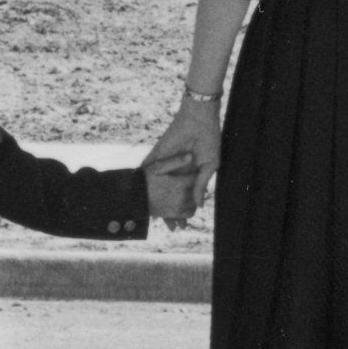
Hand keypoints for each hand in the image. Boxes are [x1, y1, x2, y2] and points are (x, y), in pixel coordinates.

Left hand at [148, 105, 221, 228]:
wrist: (198, 120)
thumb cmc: (209, 140)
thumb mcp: (209, 165)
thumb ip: (201, 184)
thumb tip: (199, 205)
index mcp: (191, 174)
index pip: (185, 197)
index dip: (184, 211)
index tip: (182, 225)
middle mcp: (177, 171)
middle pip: (170, 196)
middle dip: (170, 212)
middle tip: (171, 229)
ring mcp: (166, 165)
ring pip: (158, 188)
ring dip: (156, 202)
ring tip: (156, 220)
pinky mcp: (157, 156)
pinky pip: (146, 170)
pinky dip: (142, 183)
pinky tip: (138, 196)